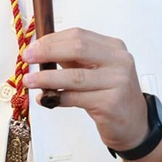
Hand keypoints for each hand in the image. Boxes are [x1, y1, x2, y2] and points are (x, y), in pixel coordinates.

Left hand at [22, 29, 161, 161]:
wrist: (134, 125)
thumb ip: (73, 61)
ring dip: (47, 78)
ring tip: (29, 80)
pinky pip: (76, 98)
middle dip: (48, 52)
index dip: (52, 40)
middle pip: (77, 49)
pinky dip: (57, 98)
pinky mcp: (111, 103)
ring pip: (74, 77)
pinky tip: (46, 99)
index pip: (78, 36)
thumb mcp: (96, 72)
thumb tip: (40, 53)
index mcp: (113, 48)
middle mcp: (119, 61)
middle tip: (27, 58)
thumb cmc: (111, 96)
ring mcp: (118, 82)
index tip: (32, 47)